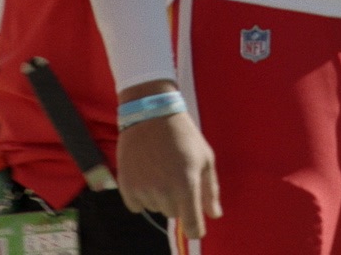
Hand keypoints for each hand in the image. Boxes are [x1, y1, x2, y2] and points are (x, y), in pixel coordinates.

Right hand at [116, 103, 219, 237]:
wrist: (150, 113)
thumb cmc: (183, 134)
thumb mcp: (205, 158)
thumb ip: (211, 190)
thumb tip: (215, 214)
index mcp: (187, 184)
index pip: (193, 226)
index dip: (196, 228)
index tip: (196, 225)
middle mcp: (164, 191)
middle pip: (174, 214)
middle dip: (177, 200)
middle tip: (175, 174)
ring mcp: (143, 189)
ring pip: (156, 208)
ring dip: (159, 196)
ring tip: (160, 169)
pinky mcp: (126, 186)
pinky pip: (136, 206)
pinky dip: (141, 195)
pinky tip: (145, 174)